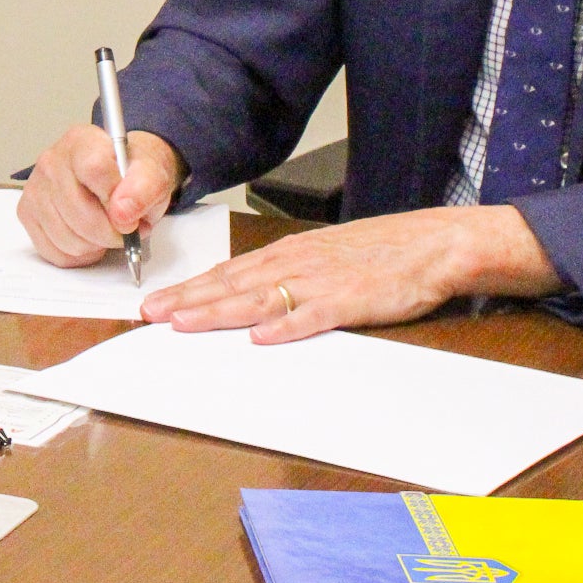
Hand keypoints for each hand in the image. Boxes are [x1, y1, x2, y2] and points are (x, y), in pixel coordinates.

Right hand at [16, 123, 183, 266]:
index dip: (116, 199)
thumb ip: (144, 188)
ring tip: (106, 231)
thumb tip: (122, 213)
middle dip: (110, 232)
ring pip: (67, 238)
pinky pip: (54, 252)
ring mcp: (35, 188)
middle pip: (79, 211)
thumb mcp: (152, 174)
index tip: (129, 212)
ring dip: (95, 245)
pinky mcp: (27, 213)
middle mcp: (52, 161)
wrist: (118, 179)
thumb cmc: (131, 176)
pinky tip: (88, 239)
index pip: (95, 169)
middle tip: (124, 228)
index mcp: (82, 141)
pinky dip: (77, 254)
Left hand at [138, 204, 565, 343]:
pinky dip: (286, 327)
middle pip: (231, 286)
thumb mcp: (323, 255)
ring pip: (259, 298)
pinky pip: (314, 316)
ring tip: (183, 323)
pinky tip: (262, 337)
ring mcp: (321, 283)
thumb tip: (245, 296)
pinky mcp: (351, 301)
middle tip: (149, 316)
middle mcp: (296, 265)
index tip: (154, 304)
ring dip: (218, 312)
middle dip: (186, 302)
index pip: (226, 274)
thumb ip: (286, 275)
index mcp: (288, 255)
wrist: (433, 244)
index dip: (188, 290)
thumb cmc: (379, 252)